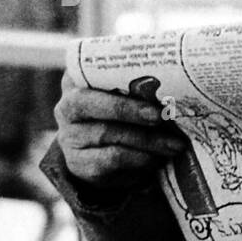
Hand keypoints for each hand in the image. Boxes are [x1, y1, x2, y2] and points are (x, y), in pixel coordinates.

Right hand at [53, 71, 187, 187]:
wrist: (105, 150)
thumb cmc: (125, 111)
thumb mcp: (128, 94)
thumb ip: (141, 86)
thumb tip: (174, 83)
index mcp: (77, 80)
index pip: (90, 76)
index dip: (118, 81)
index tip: (151, 90)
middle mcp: (66, 107)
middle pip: (93, 106)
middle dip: (131, 112)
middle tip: (160, 117)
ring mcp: (69, 137)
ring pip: (108, 136)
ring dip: (146, 141)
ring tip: (173, 144)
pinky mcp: (79, 164)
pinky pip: (111, 161)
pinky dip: (139, 160)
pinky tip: (157, 159)